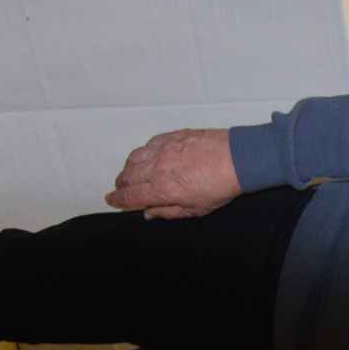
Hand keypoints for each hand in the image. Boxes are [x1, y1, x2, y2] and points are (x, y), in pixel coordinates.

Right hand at [104, 129, 239, 219]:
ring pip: (134, 158)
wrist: (237, 159)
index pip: (130, 195)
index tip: (111, 200)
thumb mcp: (195, 209)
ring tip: (130, 174)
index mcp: (161, 189)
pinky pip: (148, 144)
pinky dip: (142, 153)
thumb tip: (148, 213)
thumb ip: (168, 212)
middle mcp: (156, 167)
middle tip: (121, 189)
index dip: (118, 199)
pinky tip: (146, 157)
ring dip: (128, 168)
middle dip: (121, 184)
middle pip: (128, 176)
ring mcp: (162, 149)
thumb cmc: (220, 186)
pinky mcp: (171, 136)